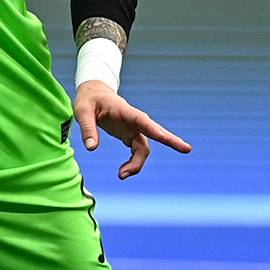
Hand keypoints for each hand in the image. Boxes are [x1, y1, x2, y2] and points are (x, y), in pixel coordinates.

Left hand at [73, 81, 191, 179]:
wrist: (94, 94)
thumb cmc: (88, 100)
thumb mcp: (82, 111)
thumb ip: (87, 128)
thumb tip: (92, 148)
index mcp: (124, 110)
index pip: (141, 119)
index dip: (152, 128)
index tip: (162, 135)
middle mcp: (134, 120)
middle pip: (155, 132)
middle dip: (170, 140)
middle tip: (187, 149)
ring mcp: (134, 129)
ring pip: (144, 148)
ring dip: (137, 163)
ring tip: (121, 175)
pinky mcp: (130, 136)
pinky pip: (137, 152)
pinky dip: (133, 163)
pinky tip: (123, 172)